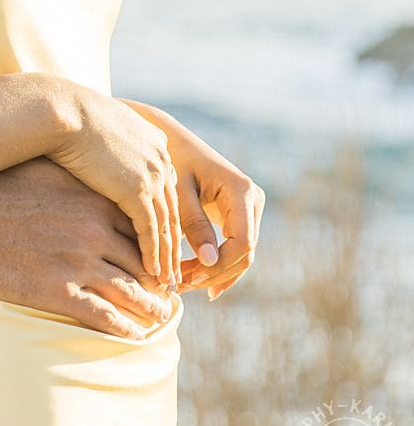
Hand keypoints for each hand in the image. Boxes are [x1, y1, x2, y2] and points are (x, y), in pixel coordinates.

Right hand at [0, 158, 178, 339]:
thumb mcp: (43, 171)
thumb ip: (77, 180)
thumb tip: (95, 176)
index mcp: (93, 200)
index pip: (141, 227)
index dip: (153, 247)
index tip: (159, 259)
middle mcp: (93, 231)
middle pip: (143, 262)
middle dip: (159, 282)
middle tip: (168, 294)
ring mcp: (77, 262)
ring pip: (131, 292)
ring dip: (151, 309)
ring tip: (159, 319)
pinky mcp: (57, 291)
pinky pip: (105, 316)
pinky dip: (126, 329)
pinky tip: (134, 336)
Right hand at [44, 80, 181, 287]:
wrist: (60, 110)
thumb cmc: (65, 118)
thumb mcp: (97, 131)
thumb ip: (108, 148)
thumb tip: (97, 161)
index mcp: (153, 142)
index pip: (164, 187)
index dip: (163, 216)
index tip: (163, 239)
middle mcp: (160, 158)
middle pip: (172, 210)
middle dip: (173, 243)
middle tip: (173, 270)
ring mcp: (152, 174)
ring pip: (167, 225)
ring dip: (168, 256)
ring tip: (166, 282)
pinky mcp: (138, 190)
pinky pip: (151, 231)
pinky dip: (153, 255)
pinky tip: (152, 273)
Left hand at [121, 101, 264, 301]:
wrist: (172, 140)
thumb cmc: (171, 160)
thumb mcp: (178, 191)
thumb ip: (193, 224)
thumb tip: (210, 261)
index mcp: (241, 190)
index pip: (242, 242)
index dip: (219, 266)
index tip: (189, 277)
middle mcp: (252, 199)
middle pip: (244, 252)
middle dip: (214, 274)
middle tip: (181, 286)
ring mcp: (250, 207)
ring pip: (242, 254)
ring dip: (215, 273)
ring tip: (185, 285)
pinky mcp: (241, 213)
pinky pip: (236, 247)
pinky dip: (219, 265)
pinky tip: (200, 282)